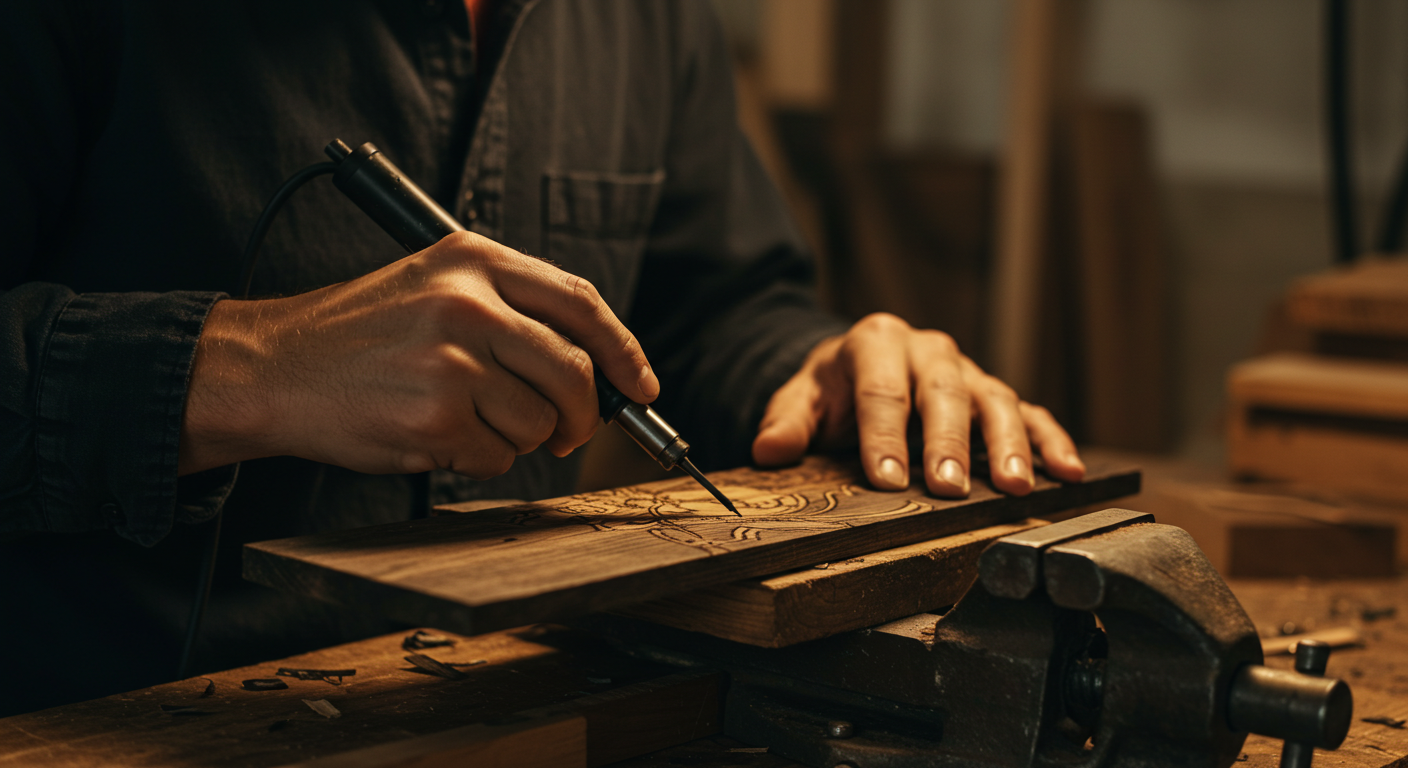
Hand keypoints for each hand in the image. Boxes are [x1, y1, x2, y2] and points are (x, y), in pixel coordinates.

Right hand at [179, 231, 657, 477]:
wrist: (273, 367)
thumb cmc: (359, 334)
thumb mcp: (434, 285)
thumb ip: (512, 310)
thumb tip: (599, 367)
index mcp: (474, 259)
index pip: (581, 301)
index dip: (624, 350)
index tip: (642, 385)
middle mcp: (468, 303)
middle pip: (574, 372)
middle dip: (582, 416)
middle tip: (568, 431)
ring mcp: (452, 361)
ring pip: (540, 423)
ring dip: (517, 438)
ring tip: (466, 420)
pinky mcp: (435, 417)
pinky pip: (498, 457)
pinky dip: (478, 459)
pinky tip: (437, 436)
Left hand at [751, 313, 1083, 496]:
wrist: (857, 369)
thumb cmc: (833, 389)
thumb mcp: (801, 397)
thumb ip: (786, 421)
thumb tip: (769, 448)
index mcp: (876, 342)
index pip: (881, 390)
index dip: (883, 436)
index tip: (886, 479)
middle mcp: (927, 350)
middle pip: (942, 394)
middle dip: (947, 442)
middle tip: (949, 486)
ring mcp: (966, 371)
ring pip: (994, 401)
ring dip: (1008, 445)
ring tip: (1015, 487)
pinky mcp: (994, 394)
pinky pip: (1030, 413)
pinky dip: (1051, 441)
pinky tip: (1067, 472)